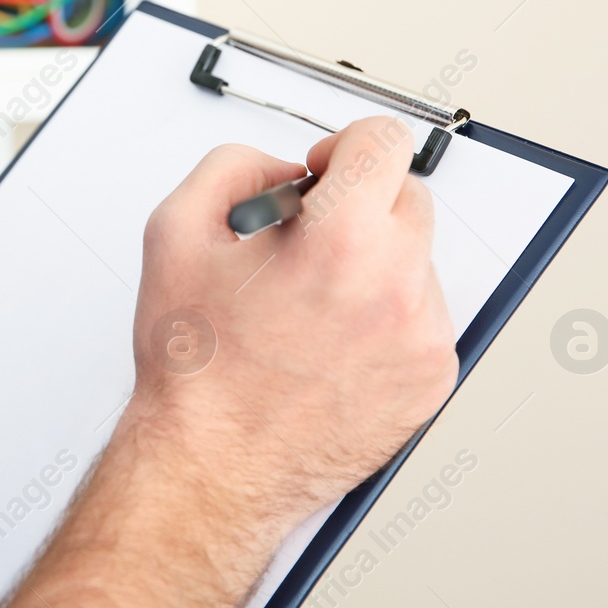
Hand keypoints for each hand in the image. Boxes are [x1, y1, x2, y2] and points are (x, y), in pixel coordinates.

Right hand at [0, 121, 454, 607]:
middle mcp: (397, 285)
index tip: (325, 172)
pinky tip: (329, 344)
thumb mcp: (175, 231)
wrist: (212, 465)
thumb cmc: (195, 367)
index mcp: (342, 239)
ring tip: (309, 308)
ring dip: (372, 264)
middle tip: (306, 245)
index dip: (345, 146)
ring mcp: (423, 337)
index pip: (385, 142)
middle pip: (407, 197)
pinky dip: (383, 318)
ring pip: (414, 260)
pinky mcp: (432, 379)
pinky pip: (421, 318)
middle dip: (358, 208)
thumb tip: (284, 171)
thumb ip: (233, 166)